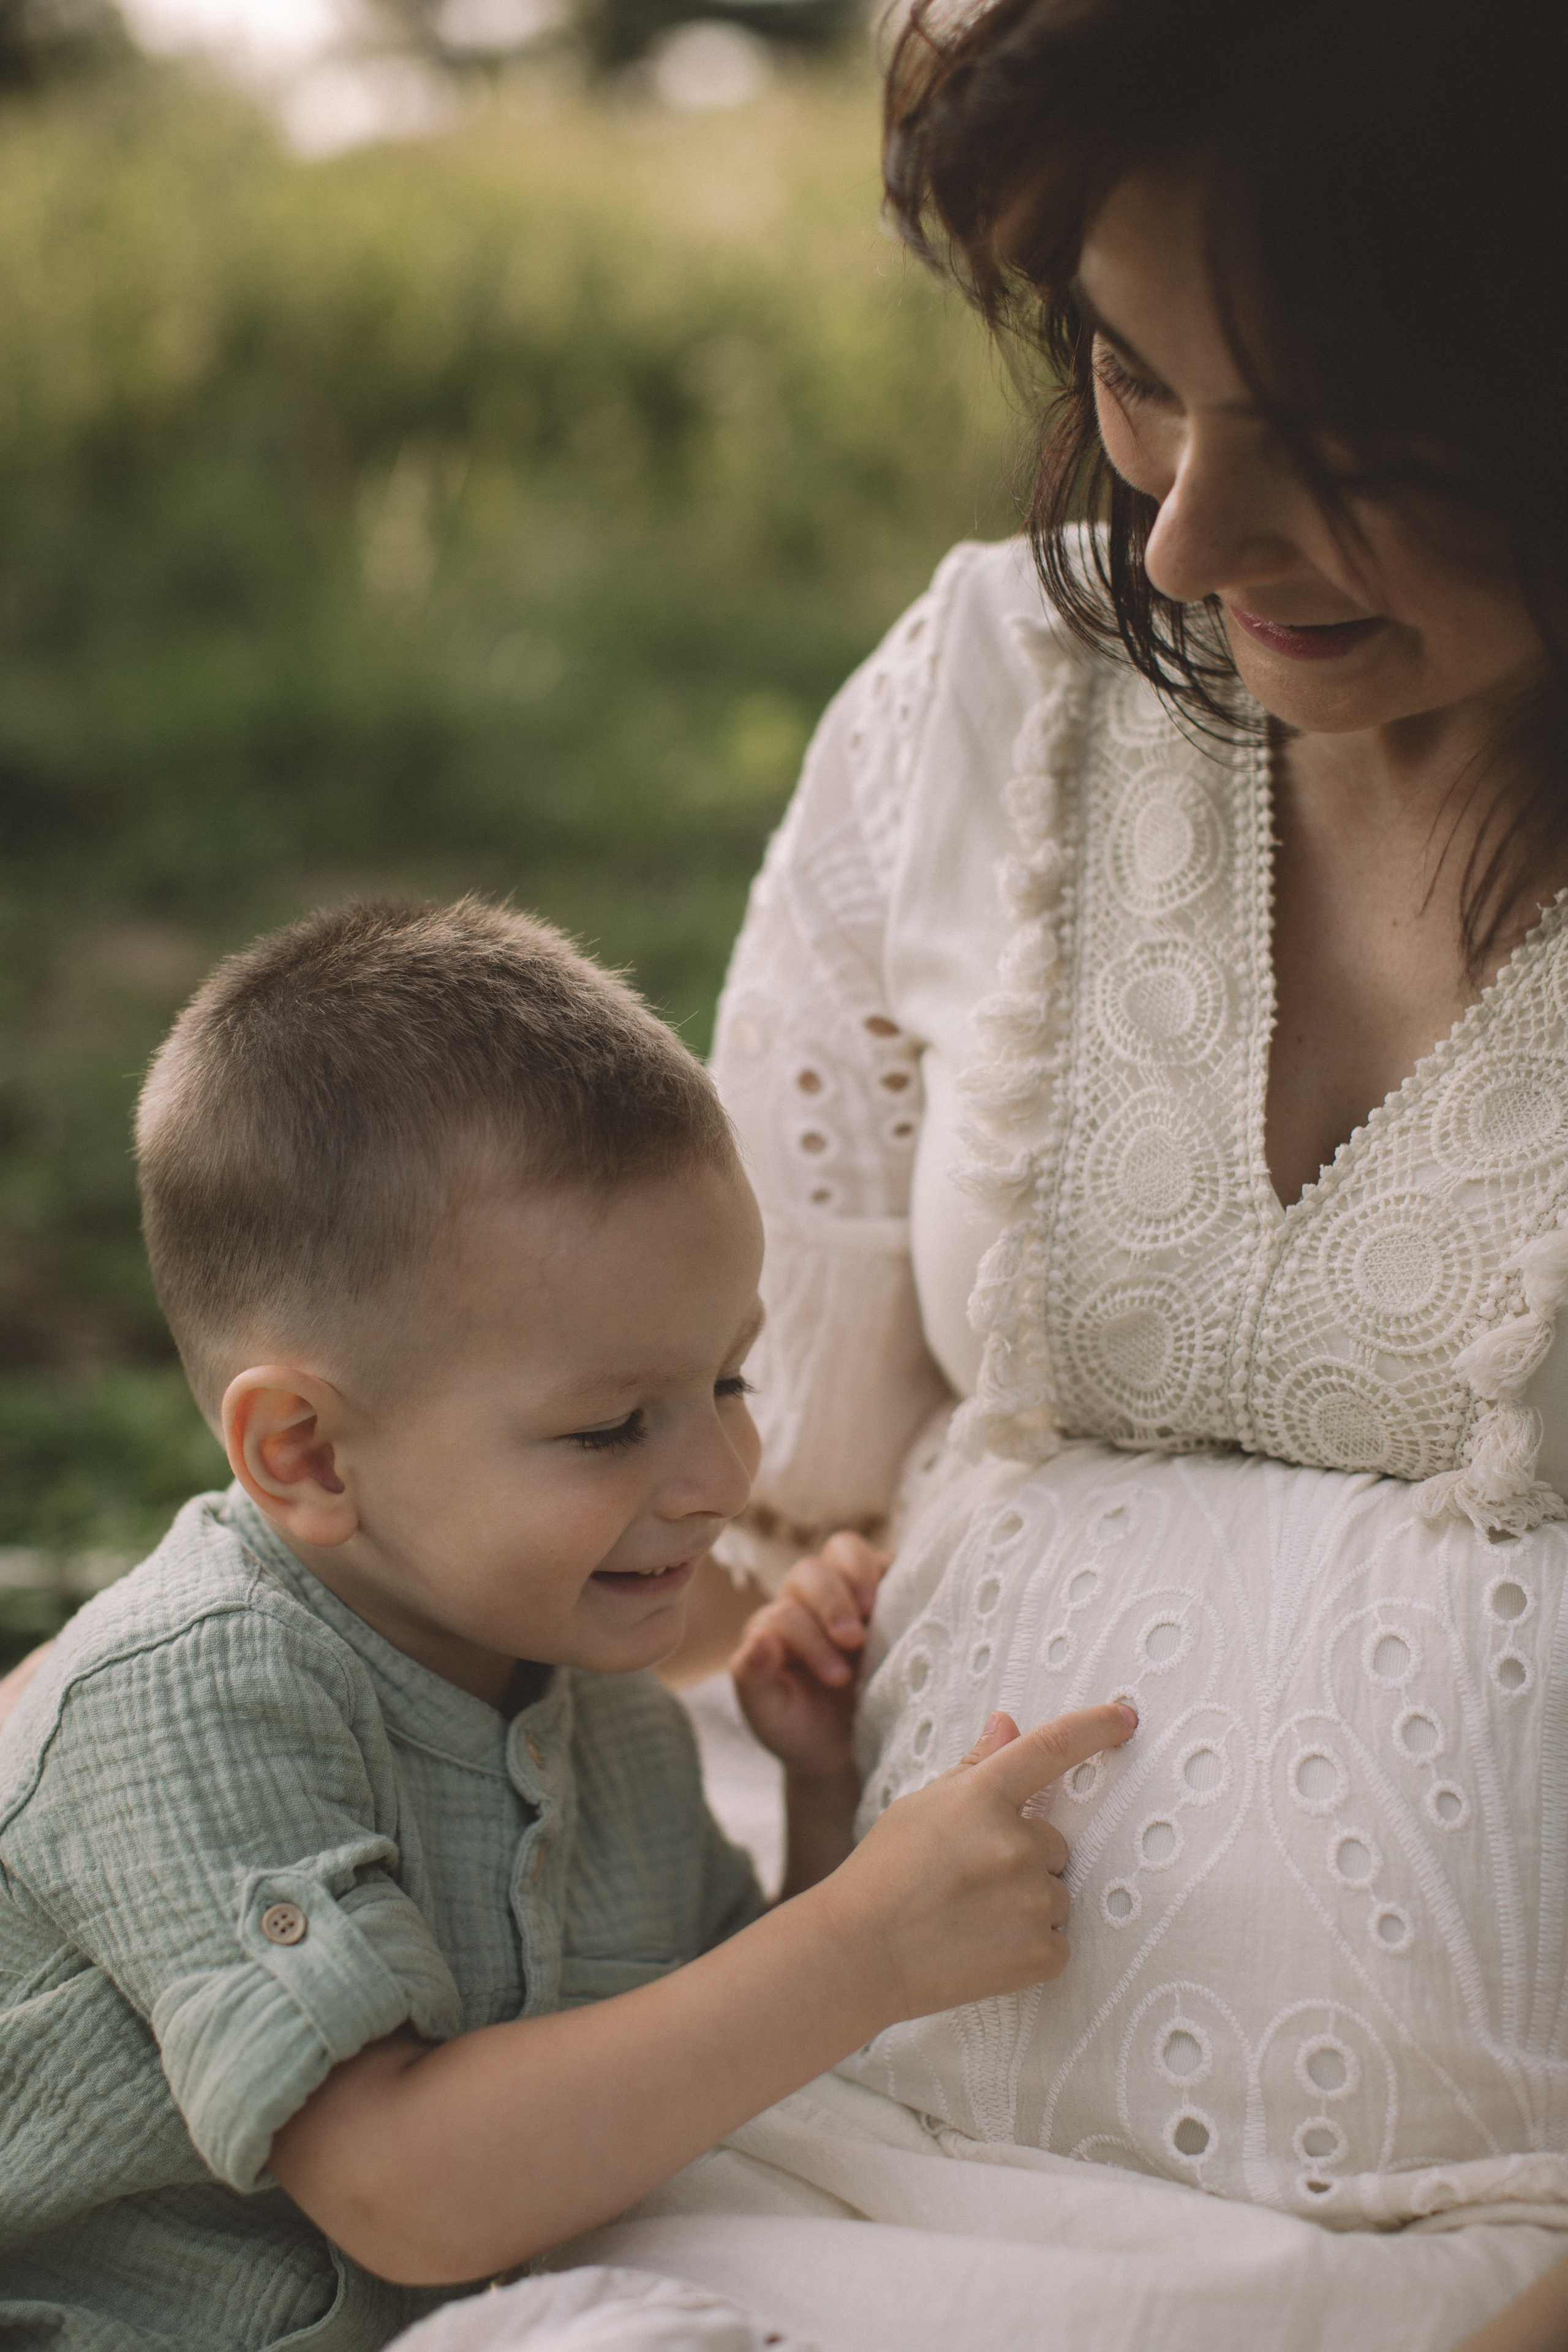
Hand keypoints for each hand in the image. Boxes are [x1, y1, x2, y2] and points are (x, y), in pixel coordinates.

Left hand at [730, 1531, 891, 1778]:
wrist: (844, 1748)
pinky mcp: (885, 1592)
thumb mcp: (770, 1715)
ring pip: (843, 1550)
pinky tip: (905, 1597)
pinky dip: (895, 1569)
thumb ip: (753, 1679)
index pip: (784, 1613)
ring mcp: (846, 1592)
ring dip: (858, 1573)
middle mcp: (804, 1602)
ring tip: (871, 1607)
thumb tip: (757, 1640)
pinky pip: (887, 1561)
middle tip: (853, 1640)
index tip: (838, 1679)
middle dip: (831, 1602)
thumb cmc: (802, 1729)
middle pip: (809, 1572)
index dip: (809, 1639)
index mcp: (773, 1628)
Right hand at [811, 1703, 1137, 2023]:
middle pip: (1053, 1843)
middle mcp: (1014, 1844)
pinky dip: (1031, 1946)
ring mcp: (1030, 1900)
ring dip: (1026, 1902)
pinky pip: (1059, 1940)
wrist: (859, 1955)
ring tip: (970, 1917)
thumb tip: (1009, 1724)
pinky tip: (985, 1947)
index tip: (1125, 1716)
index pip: (1051, 1748)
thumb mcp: (921, 1806)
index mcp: (982, 1797)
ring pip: (1055, 1892)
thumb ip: (975, 1767)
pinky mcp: (1040, 1953)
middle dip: (1023, 1857)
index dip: (1095, 1727)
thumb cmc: (883, 1873)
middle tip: (969, 1880)